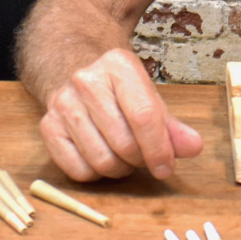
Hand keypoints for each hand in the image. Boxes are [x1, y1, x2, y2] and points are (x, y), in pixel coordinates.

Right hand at [36, 47, 204, 180]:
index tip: (166, 167)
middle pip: (123, 143)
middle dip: (140, 160)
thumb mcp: (150, 98)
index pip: (143, 116)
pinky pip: (78, 170)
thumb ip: (173, 126)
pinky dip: (96, 174)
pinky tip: (101, 156)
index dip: (159, 149)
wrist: (74, 71)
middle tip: (144, 156)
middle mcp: (86, 81)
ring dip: (119, 169)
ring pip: (101, 160)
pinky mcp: (47, 126)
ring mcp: (63, 103)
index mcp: (118, 65)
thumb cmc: (119, 91)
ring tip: (124, 156)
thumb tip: (193, 147)